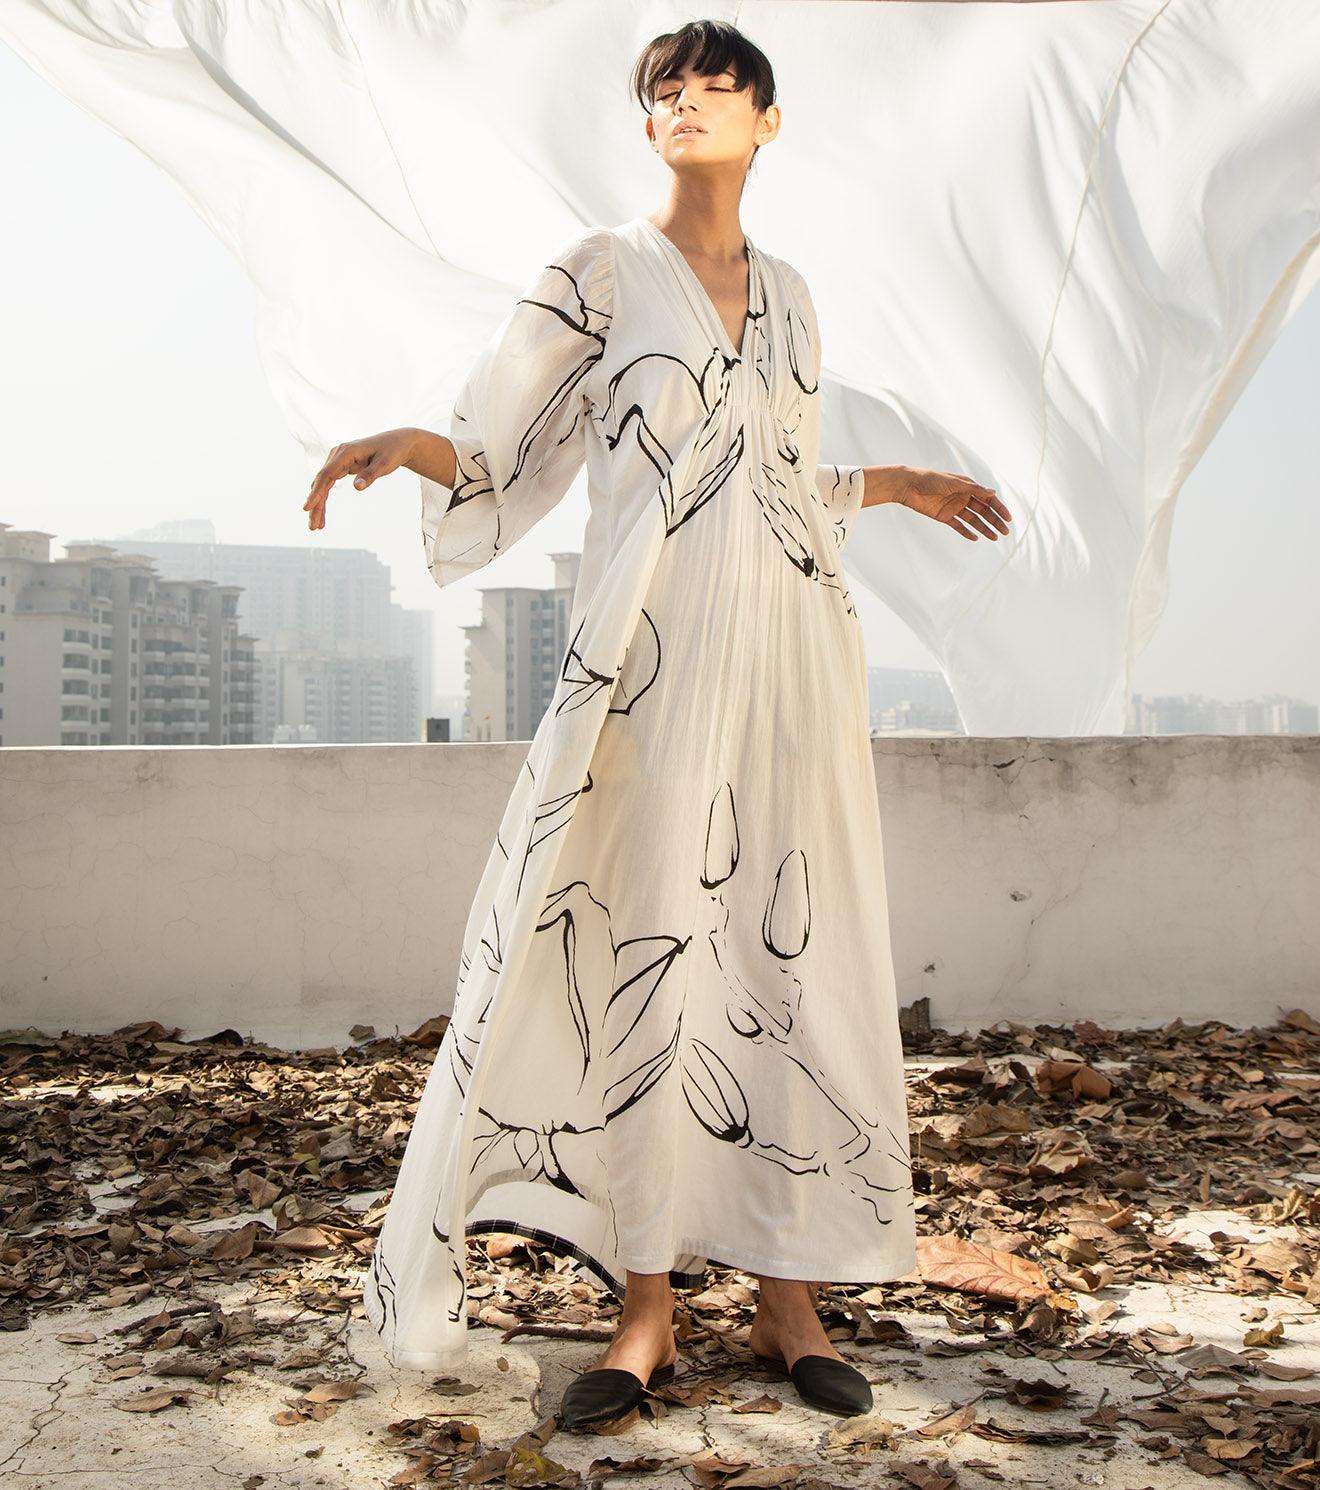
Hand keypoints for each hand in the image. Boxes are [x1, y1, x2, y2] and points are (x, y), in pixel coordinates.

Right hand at [302, 427, 418, 530]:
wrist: (398, 443)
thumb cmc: (392, 451)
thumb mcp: (385, 464)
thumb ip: (370, 475)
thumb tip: (357, 488)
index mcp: (346, 452)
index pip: (326, 474)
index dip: (316, 492)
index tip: (308, 507)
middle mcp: (338, 455)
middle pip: (321, 482)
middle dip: (316, 504)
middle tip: (313, 526)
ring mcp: (338, 460)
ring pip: (323, 485)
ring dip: (319, 505)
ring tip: (316, 526)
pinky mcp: (341, 466)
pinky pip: (329, 485)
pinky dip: (325, 499)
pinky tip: (323, 515)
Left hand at [898, 468, 1010, 540]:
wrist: (909, 486)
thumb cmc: (931, 479)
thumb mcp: (954, 483)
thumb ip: (973, 489)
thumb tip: (993, 492)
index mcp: (968, 487)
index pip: (988, 499)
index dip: (999, 509)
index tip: (1008, 519)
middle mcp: (963, 497)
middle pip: (983, 511)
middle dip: (995, 521)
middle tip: (1005, 532)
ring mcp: (954, 507)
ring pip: (973, 520)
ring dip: (984, 528)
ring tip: (994, 538)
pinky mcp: (944, 517)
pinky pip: (958, 526)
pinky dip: (967, 532)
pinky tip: (976, 538)